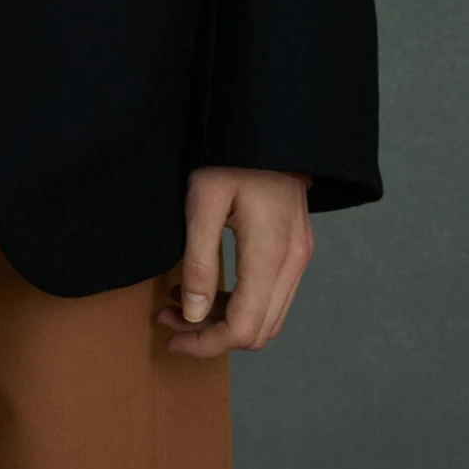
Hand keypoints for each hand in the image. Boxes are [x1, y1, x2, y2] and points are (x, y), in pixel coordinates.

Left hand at [155, 166, 312, 358]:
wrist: (271, 124)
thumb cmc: (232, 155)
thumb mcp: (204, 200)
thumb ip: (199, 260)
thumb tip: (194, 314)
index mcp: (270, 254)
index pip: (242, 328)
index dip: (205, 343)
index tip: (171, 334)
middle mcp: (293, 262)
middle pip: (258, 331)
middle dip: (211, 335)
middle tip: (169, 317)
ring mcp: (299, 256)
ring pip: (267, 318)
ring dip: (225, 321)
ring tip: (182, 302)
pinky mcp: (297, 247)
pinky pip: (273, 296)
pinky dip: (242, 303)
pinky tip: (209, 286)